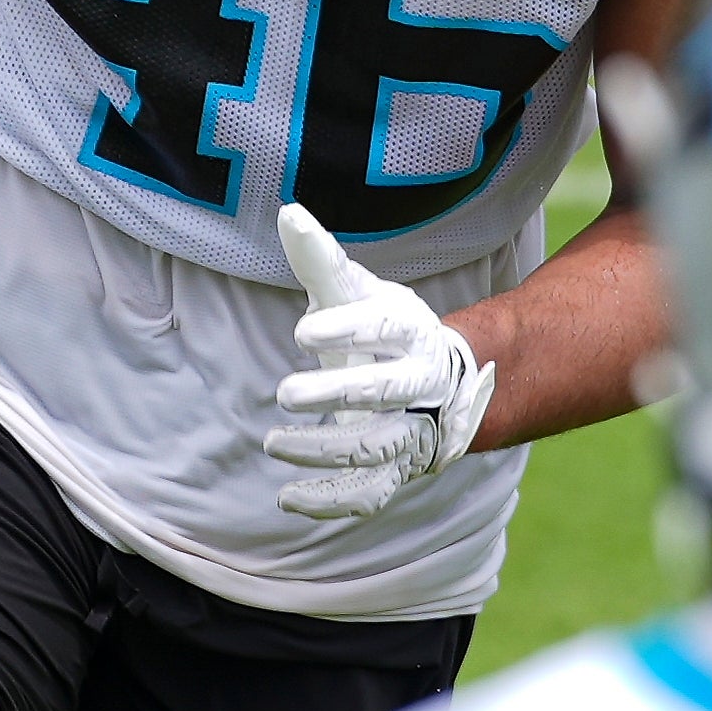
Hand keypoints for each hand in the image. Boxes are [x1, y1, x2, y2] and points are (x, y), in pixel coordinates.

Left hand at [266, 202, 495, 519]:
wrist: (438, 386)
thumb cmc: (381, 330)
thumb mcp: (354, 291)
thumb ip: (321, 258)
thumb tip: (286, 210)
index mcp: (412, 332)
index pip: (385, 328)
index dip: (349, 328)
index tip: (302, 331)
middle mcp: (420, 384)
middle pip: (384, 391)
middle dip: (336, 394)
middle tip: (283, 392)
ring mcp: (413, 432)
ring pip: (376, 447)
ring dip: (324, 449)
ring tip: (273, 442)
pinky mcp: (397, 471)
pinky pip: (370, 493)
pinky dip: (331, 500)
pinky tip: (287, 498)